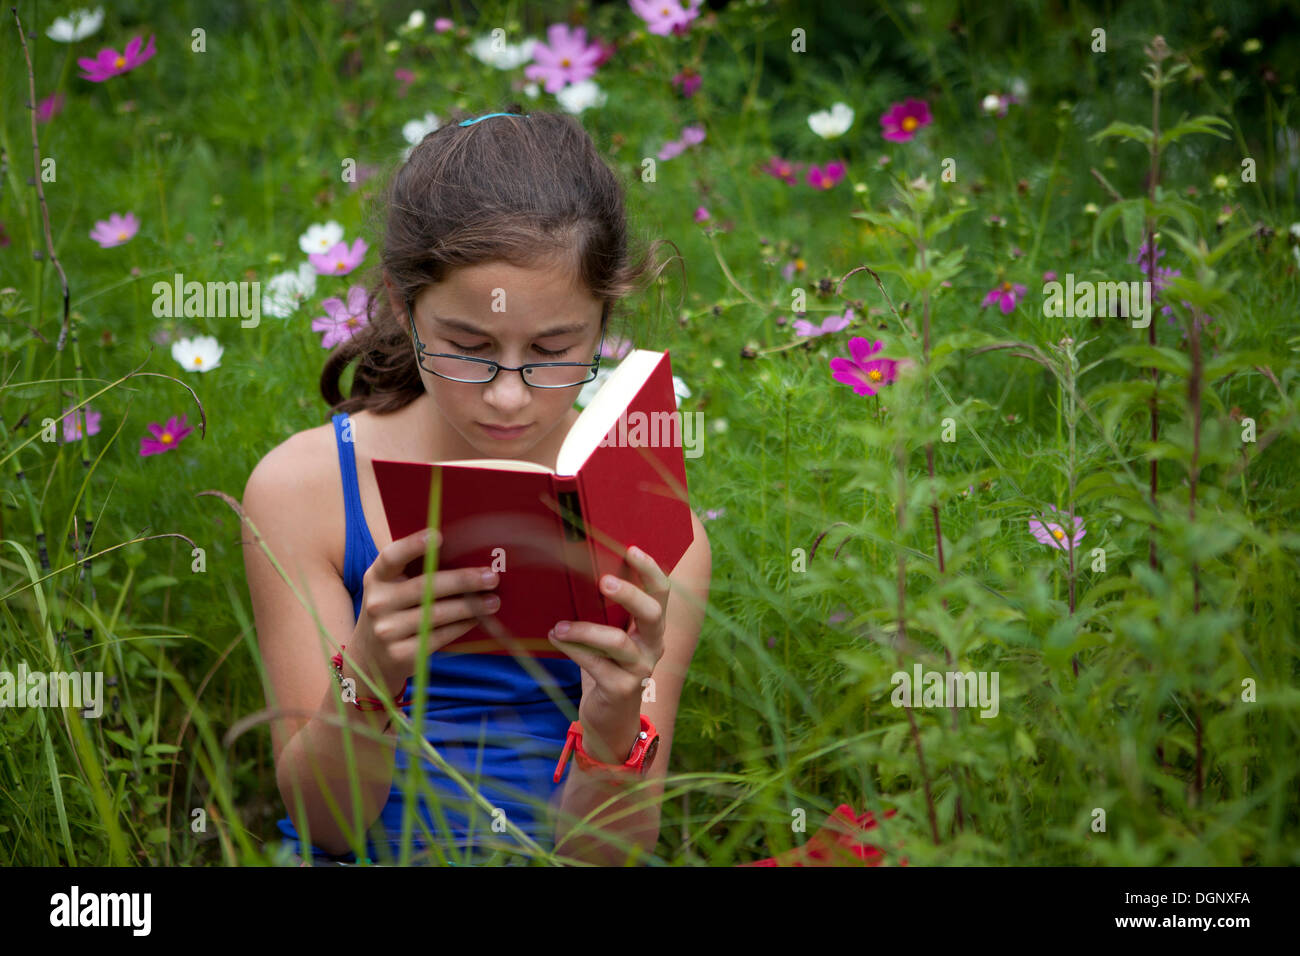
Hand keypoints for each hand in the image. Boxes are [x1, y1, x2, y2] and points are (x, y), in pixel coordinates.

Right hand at [346, 528, 500, 701]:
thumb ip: (413, 572)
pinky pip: (439, 636)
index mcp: (376, 578)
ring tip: (493, 601)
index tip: (438, 536)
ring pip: (436, 614)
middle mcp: (378, 603)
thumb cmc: (391, 612)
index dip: (413, 546)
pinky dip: (461, 626)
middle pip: (425, 587)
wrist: (369, 658)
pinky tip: (476, 619)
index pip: (392, 557)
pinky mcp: (400, 654)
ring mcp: (387, 631)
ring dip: (470, 607)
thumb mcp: (389, 588)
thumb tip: (464, 557)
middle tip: (491, 577)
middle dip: (462, 580)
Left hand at [546, 545, 670, 763]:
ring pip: (617, 642)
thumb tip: (574, 571)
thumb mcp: (610, 635)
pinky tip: (556, 637)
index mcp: (652, 627)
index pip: (661, 593)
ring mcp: (640, 669)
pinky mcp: (621, 689)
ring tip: (560, 625)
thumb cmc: (606, 666)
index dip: (650, 570)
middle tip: (604, 581)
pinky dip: (573, 649)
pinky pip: (595, 664)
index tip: (630, 549)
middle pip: (651, 613)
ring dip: (585, 629)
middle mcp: (653, 645)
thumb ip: (604, 612)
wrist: (609, 718)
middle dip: (629, 594)